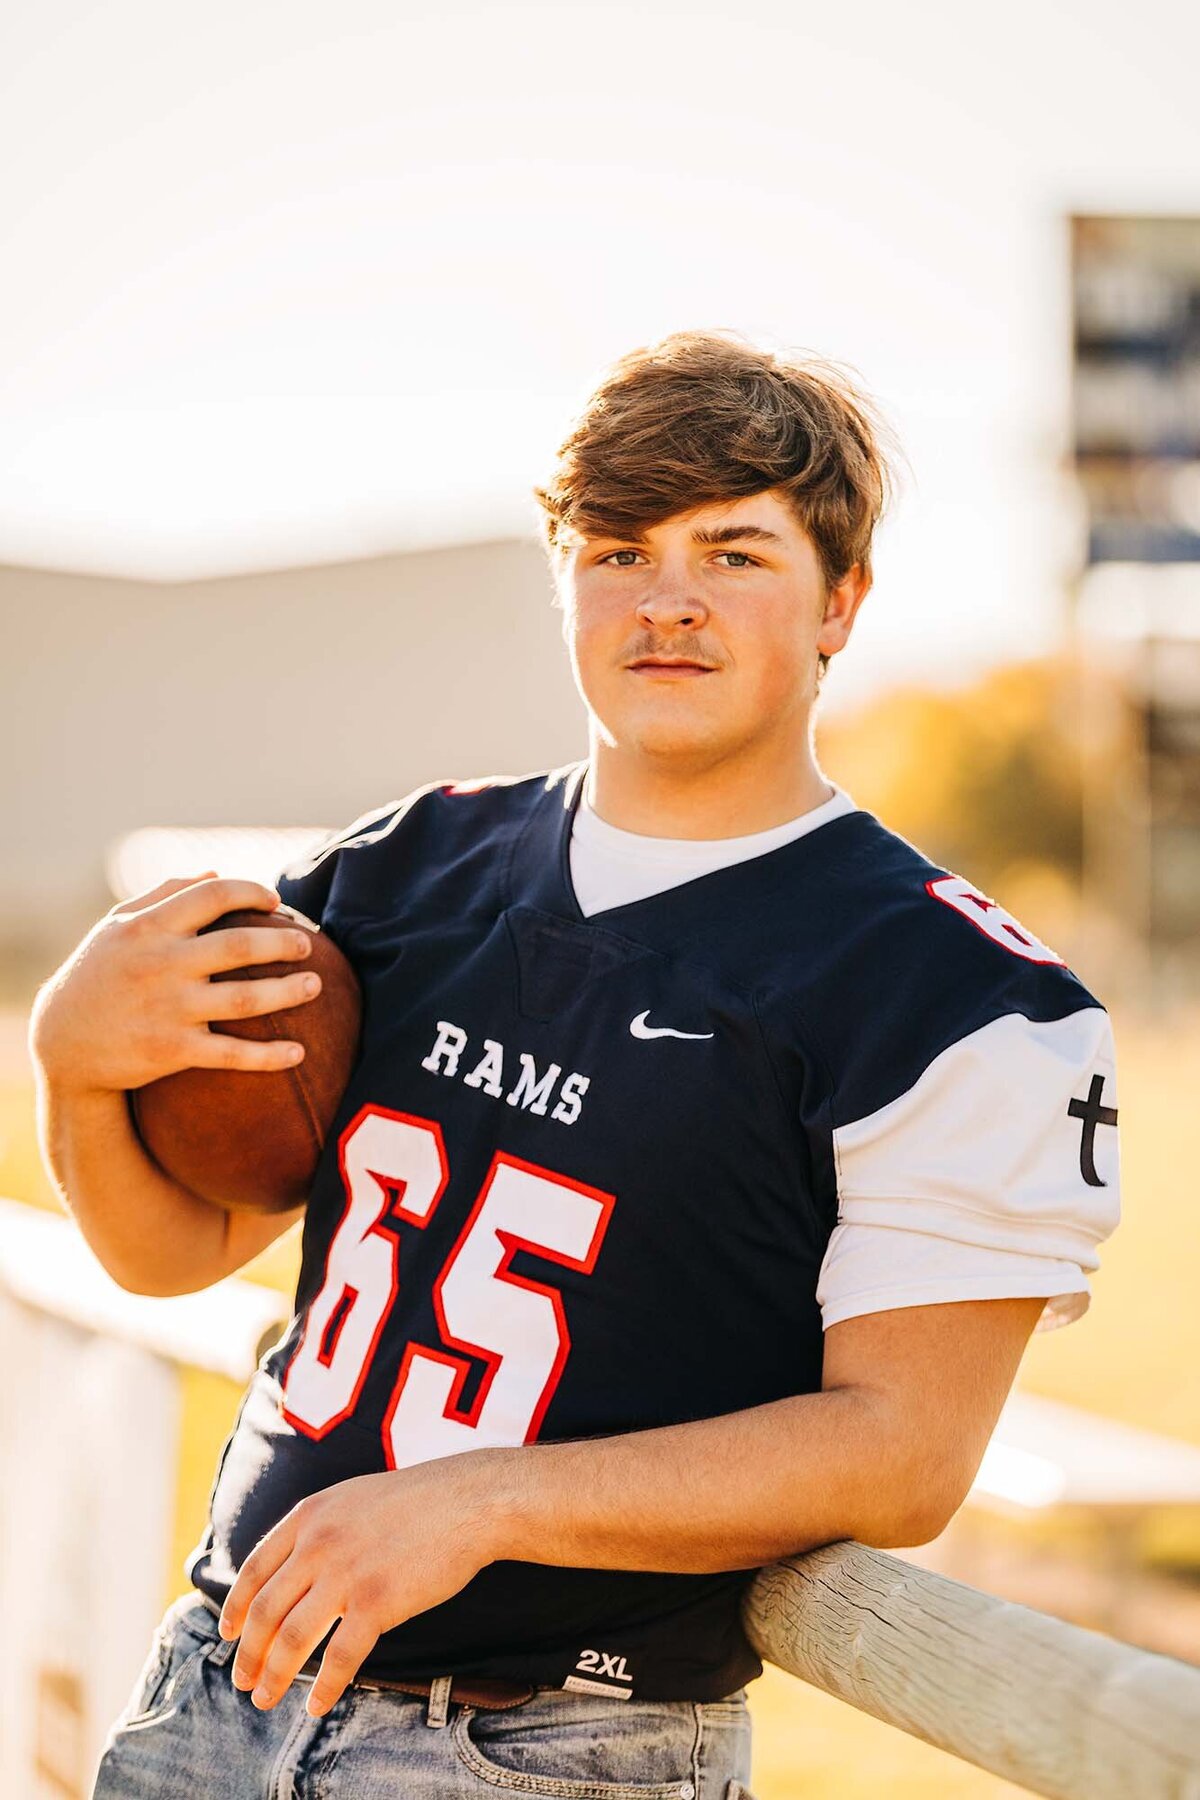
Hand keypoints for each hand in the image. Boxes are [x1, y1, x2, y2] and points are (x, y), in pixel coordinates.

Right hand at [28, 875, 321, 1094]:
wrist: (62, 1041)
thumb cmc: (98, 974)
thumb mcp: (117, 926)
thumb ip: (165, 895)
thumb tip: (217, 873)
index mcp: (149, 928)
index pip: (212, 895)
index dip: (251, 892)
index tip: (275, 902)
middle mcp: (161, 965)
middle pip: (238, 947)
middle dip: (282, 943)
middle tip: (308, 945)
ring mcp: (168, 1009)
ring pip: (244, 1000)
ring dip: (288, 992)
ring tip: (316, 985)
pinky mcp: (172, 1051)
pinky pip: (231, 1054)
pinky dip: (268, 1055)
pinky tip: (299, 1053)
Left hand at [217, 1457, 503, 1717]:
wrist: (469, 1500)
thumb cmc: (418, 1501)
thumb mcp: (352, 1499)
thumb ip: (319, 1528)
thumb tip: (292, 1566)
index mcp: (310, 1516)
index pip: (255, 1569)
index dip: (236, 1607)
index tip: (228, 1634)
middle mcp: (319, 1544)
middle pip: (266, 1611)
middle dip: (249, 1653)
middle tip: (243, 1681)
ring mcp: (347, 1574)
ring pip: (292, 1639)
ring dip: (274, 1676)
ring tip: (266, 1698)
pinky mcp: (378, 1602)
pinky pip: (340, 1657)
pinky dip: (324, 1688)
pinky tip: (317, 1704)